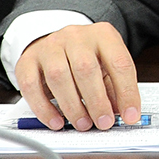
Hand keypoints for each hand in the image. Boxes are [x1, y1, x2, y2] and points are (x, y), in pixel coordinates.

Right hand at [14, 23, 140, 130]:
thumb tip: (123, 114)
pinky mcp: (27, 61)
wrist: (58, 42)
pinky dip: (44, 108)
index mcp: (103, 35)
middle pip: (87, 69)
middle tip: (104, 123)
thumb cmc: (87, 56)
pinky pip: (32, 87)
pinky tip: (56, 122)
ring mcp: (49, 46)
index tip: (130, 115)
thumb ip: (114, 87)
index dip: (126, 92)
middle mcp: (76, 36)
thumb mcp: (107, 65)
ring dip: (73, 106)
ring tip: (83, 124)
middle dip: (97, 101)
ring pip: (59, 76)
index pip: (119, 63)